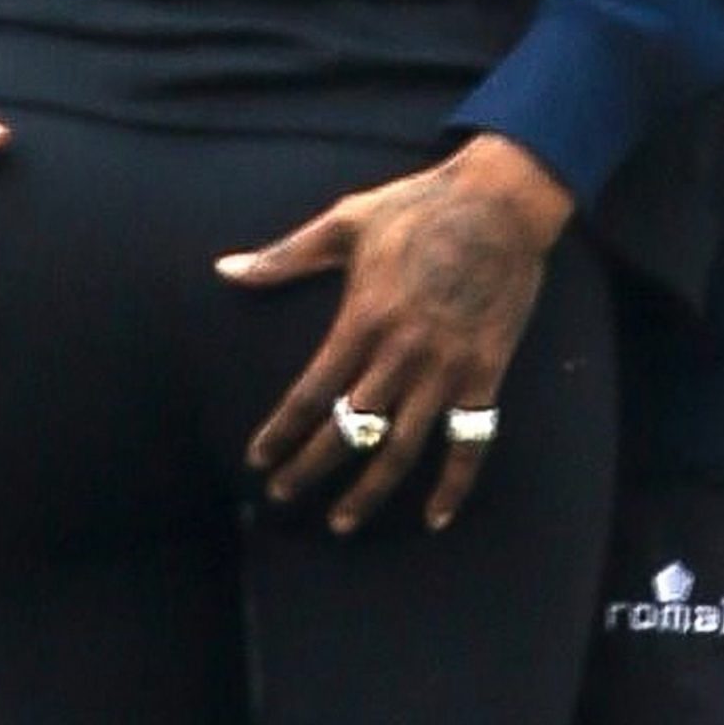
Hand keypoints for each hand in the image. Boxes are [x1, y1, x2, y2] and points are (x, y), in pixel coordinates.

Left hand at [217, 134, 573, 533]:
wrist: (499, 202)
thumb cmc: (418, 206)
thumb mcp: (345, 223)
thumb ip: (284, 255)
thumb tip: (224, 269)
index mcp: (362, 319)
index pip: (309, 394)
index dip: (280, 433)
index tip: (259, 460)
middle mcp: (400, 354)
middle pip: (347, 430)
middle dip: (310, 470)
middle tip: (282, 497)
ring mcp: (445, 369)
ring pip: (401, 450)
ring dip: (369, 492)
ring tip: (341, 522)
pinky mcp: (484, 373)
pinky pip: (470, 442)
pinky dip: (454, 484)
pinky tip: (434, 517)